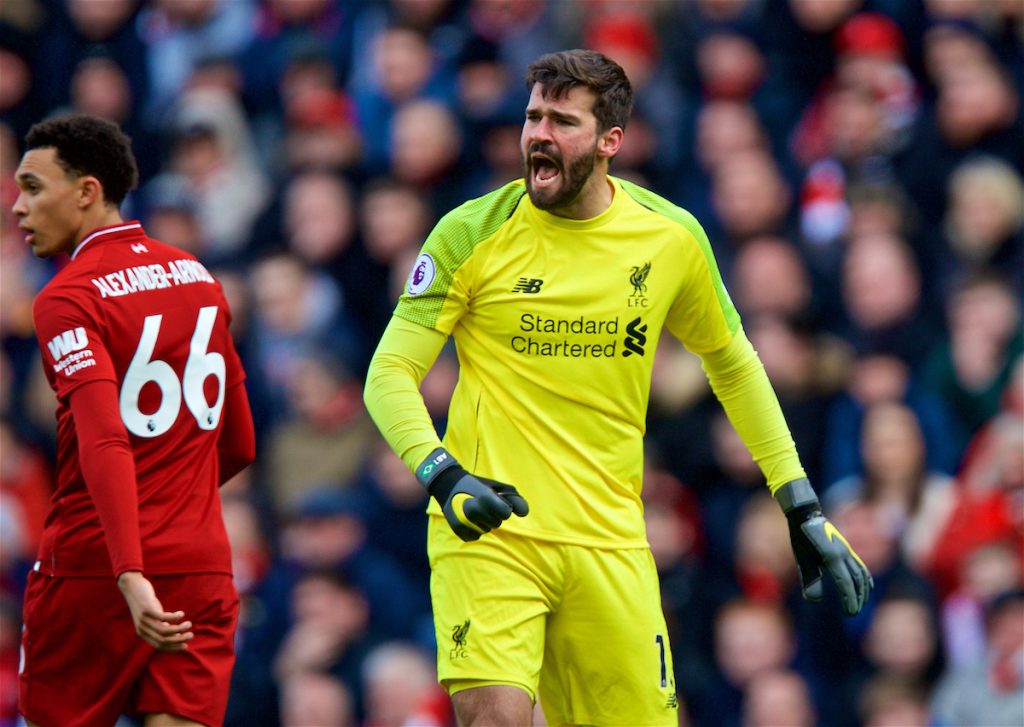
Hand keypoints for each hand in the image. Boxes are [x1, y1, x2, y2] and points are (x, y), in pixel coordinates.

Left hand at [116, 571, 193, 650]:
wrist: (132, 587)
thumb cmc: (146, 602)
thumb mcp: (153, 617)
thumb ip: (162, 626)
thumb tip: (177, 636)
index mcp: (143, 633)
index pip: (159, 646)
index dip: (173, 648)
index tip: (185, 646)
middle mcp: (142, 629)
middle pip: (163, 640)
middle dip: (179, 640)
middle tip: (191, 636)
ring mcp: (143, 620)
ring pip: (164, 630)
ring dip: (180, 629)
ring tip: (189, 624)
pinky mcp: (146, 609)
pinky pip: (163, 617)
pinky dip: (174, 617)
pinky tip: (181, 613)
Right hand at [417, 448, 528, 540]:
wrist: (448, 485)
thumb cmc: (476, 484)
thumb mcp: (495, 487)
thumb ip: (513, 498)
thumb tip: (525, 513)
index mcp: (485, 498)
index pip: (506, 513)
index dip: (503, 507)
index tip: (496, 502)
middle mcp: (475, 511)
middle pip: (497, 523)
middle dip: (493, 514)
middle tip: (482, 504)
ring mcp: (466, 523)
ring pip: (487, 529)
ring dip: (484, 521)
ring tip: (474, 510)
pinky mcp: (460, 531)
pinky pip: (476, 535)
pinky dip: (474, 529)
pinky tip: (468, 518)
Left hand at [774, 479, 872, 615]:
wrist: (807, 514)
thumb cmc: (801, 537)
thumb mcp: (801, 558)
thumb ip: (809, 579)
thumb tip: (814, 600)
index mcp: (832, 556)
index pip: (845, 582)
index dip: (849, 599)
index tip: (849, 613)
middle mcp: (844, 553)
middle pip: (856, 580)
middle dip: (857, 598)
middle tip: (853, 612)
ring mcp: (848, 550)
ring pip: (861, 573)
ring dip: (863, 590)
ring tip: (860, 604)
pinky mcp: (847, 549)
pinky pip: (861, 566)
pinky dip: (865, 579)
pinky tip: (866, 587)